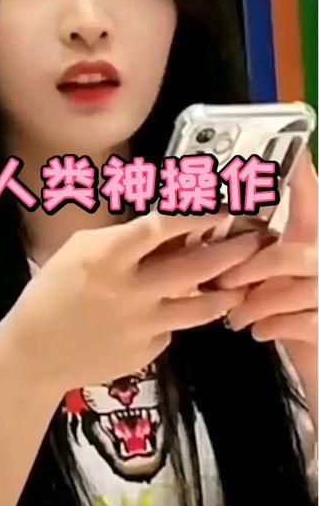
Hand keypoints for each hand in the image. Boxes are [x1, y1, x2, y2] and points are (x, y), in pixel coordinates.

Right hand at [4, 212, 260, 395]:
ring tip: (235, 284)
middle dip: (232, 251)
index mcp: (107, 257)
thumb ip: (121, 239)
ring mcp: (142, 326)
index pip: (161, 227)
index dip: (195, 213)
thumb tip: (166, 228)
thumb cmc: (52, 292)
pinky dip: (175, 318)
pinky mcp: (147, 353)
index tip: (220, 205)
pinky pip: (172, 330)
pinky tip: (167, 313)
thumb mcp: (78, 251)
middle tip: (252, 242)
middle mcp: (130, 291)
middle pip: (196, 267)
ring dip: (224, 292)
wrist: (35, 354)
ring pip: (202, 308)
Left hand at [215, 152, 317, 351]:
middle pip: (286, 254)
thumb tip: (199, 240)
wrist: (315, 355)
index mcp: (310, 238)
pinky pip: (298, 321)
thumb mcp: (265, 275)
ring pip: (289, 290)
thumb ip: (246, 254)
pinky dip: (270, 327)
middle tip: (221, 283)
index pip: (311, 199)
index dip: (303, 177)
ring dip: (254, 304)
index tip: (297, 150)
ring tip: (236, 316)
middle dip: (247, 269)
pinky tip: (258, 332)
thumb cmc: (285, 309)